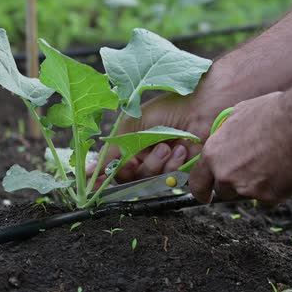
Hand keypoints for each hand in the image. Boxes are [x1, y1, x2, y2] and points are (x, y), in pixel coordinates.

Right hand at [86, 64, 235, 185]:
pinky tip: (181, 149)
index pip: (114, 166)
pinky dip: (173, 165)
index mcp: (131, 143)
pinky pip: (169, 180)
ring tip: (167, 145)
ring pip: (147, 180)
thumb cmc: (168, 108)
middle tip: (139, 155)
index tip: (98, 183)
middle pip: (128, 178)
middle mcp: (145, 155)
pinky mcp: (181, 171)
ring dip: (155, 163)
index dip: (107, 175)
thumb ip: (112, 150)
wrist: (202, 108)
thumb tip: (88, 172)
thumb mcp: (132, 125)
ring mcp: (163, 164)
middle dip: (133, 167)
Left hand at [189, 92, 291, 204]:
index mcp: (213, 154)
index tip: (205, 196)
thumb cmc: (271, 113)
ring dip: (255, 186)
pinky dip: (275, 191)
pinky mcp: (269, 196)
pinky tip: (284, 172)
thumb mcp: (237, 115)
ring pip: (246, 195)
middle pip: (223, 191)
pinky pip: (269, 200)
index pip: (197, 183)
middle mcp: (225, 174)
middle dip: (234, 184)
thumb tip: (224, 136)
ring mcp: (246, 188)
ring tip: (272, 164)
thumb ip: (225, 133)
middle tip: (252, 168)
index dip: (201, 191)